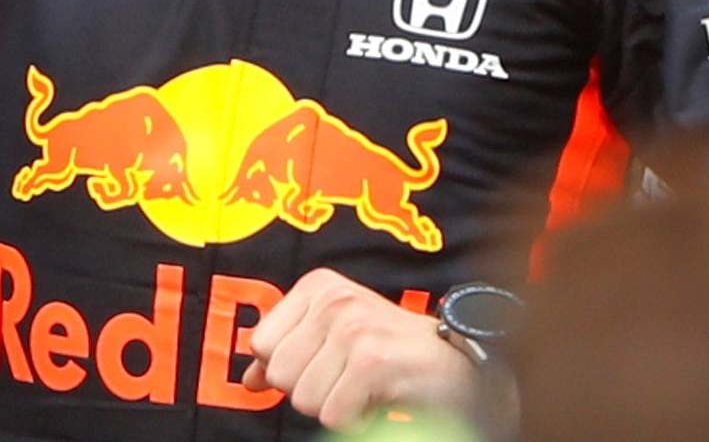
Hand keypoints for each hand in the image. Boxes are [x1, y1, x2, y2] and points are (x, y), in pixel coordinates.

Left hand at [241, 269, 478, 433]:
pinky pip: (333, 416)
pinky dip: (356, 421)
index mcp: (317, 286)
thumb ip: (288, 353)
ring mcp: (352, 328)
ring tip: (365, 387)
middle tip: (348, 380)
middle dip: (310, 390)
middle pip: (279, 373)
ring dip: (335, 407)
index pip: (260, 343)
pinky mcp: (371, 362)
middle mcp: (332, 299)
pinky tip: (378, 400)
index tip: (324, 366)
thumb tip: (249, 380)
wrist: (459, 364)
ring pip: (303, 399)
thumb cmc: (393, 352)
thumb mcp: (334, 340)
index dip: (287, 368)